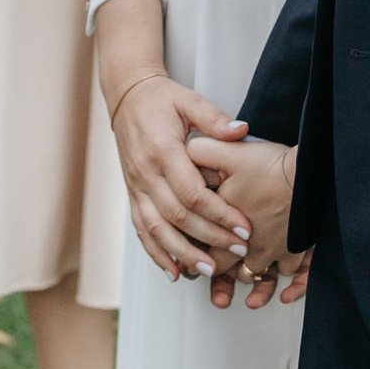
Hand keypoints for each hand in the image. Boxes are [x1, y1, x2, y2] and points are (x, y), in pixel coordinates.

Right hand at [108, 74, 253, 279]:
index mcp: (162, 151)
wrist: (126, 97)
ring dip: (183, 253)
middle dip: (209, 239)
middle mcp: (146, 173)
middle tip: (238, 252)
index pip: (191, 192)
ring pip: (156, 229)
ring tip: (209, 271)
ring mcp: (136, 186)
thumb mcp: (189, 100)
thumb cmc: (160, 100)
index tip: (243, 227)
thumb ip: (214, 119)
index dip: (218, 213)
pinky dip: (156, 252)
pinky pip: (141, 228)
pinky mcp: (132, 194)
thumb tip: (241, 130)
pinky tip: (174, 271)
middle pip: (177, 216)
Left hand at [188, 136, 299, 308]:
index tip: (192, 267)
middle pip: (233, 272)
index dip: (197, 261)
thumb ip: (199, 153)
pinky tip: (285, 294)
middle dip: (224, 282)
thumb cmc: (270, 166)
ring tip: (249, 294)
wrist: (309, 173)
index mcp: (228, 230)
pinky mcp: (299, 248)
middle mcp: (252, 246)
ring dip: (256, 284)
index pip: (206, 255)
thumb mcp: (227, 154)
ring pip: (262, 276)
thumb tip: (182, 152)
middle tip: (217, 293)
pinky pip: (296, 276)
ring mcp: (277, 249)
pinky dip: (292, 287)